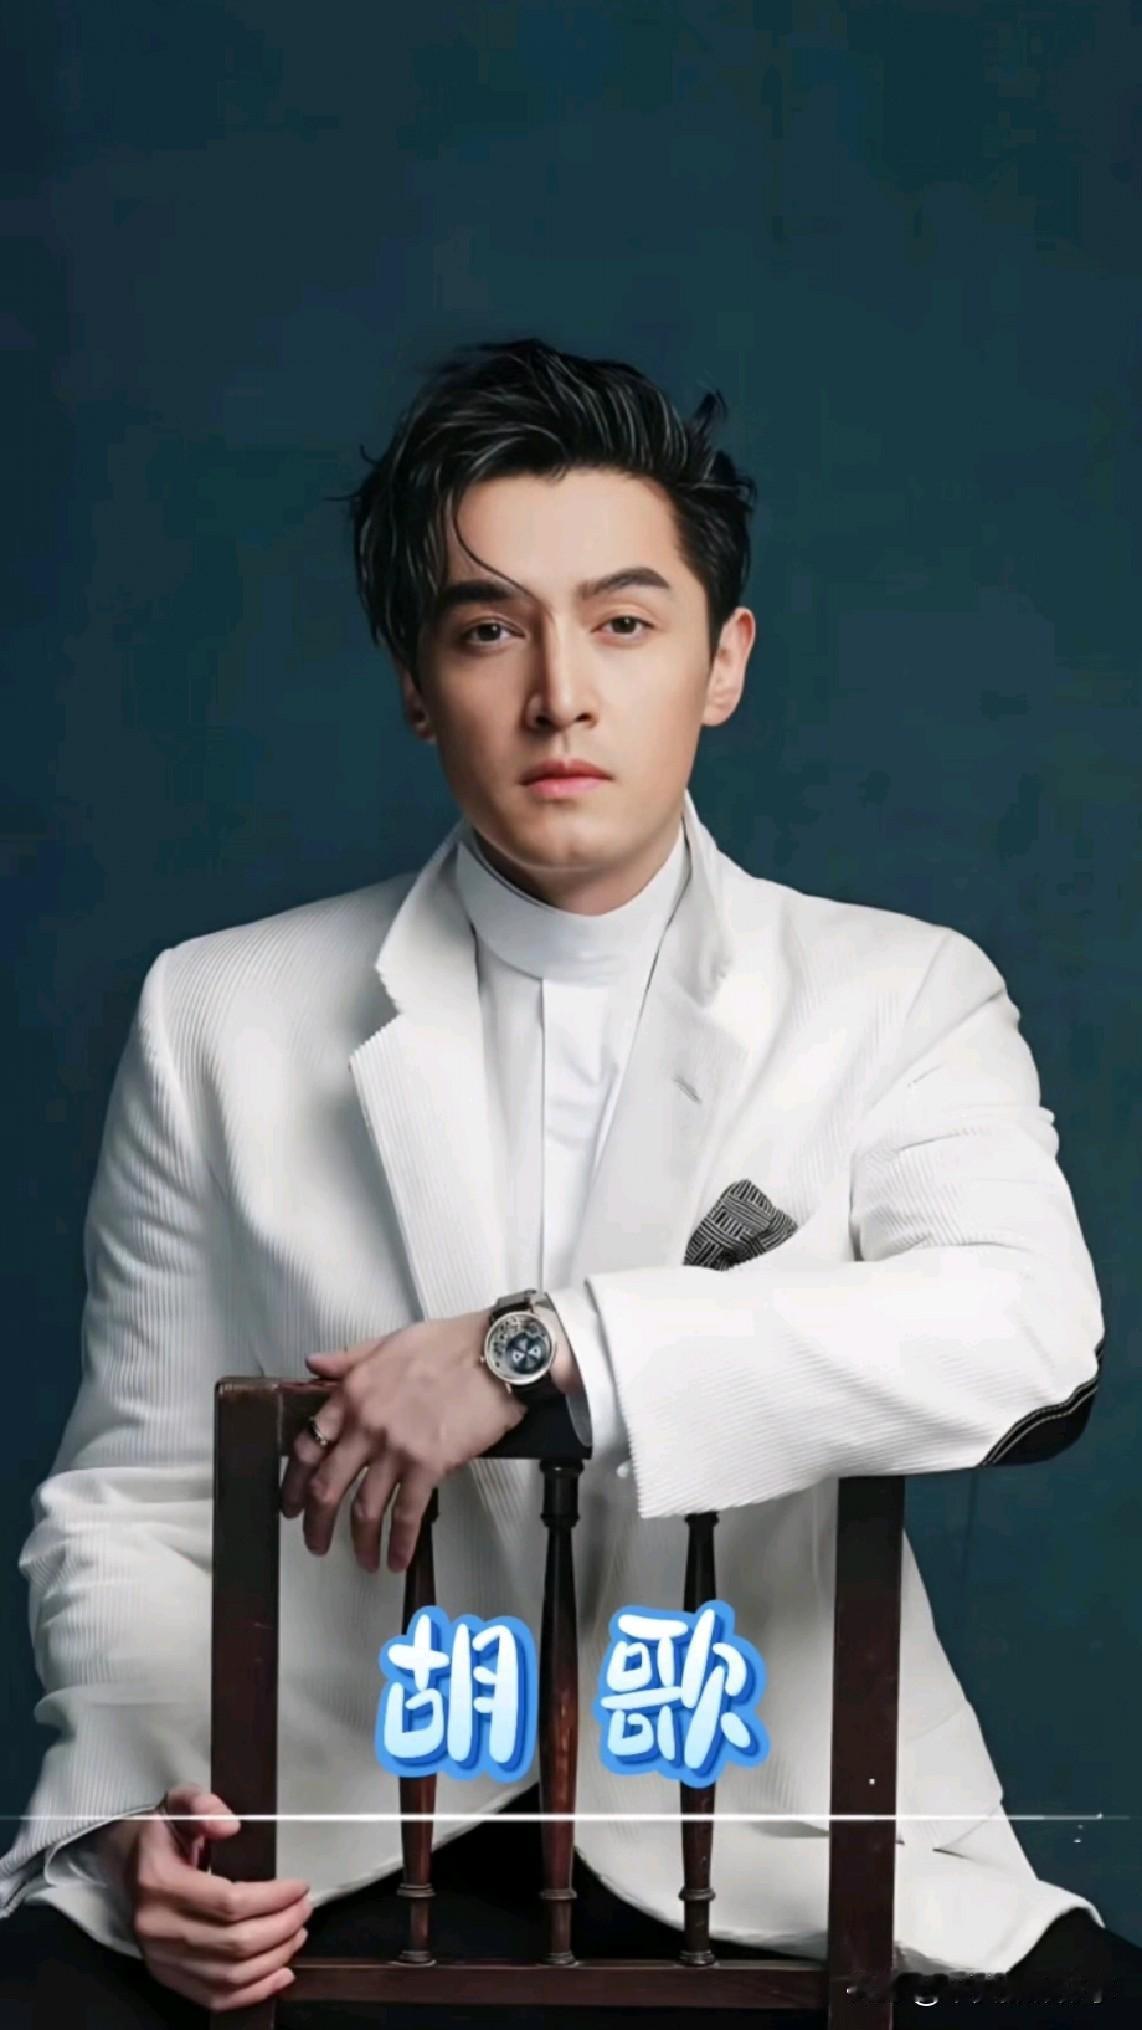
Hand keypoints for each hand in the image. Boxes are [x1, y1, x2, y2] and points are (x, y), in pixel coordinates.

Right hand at [97, 1783, 311, 2013]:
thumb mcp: (179, 1802)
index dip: (272, 1898)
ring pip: (229, 1975)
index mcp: (159, 1883)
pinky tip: (281, 1973)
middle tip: (305, 1908)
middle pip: (233, 1943)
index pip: (228, 1902)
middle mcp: (157, 1928)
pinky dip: (253, 1991)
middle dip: (281, 1927)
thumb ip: (204, 1805)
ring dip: (274, 1958)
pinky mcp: (167, 1977)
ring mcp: (161, 1960)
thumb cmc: (162, 1833)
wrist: (126, 1864)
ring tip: (298, 1933)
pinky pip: (215, 1997)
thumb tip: (231, 1826)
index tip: (300, 1886)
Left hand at [279, 1309, 526, 1574]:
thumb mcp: (389, 1342)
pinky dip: (401, 1542)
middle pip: (328, 1486)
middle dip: (317, 1523)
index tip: (293, 1502)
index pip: (309, 1445)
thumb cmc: (450, 1344)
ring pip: (364, 1508)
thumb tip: (314, 1364)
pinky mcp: (429, 1465)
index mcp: (352, 1394)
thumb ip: (348, 1359)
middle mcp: (366, 1425)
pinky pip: (407, 1513)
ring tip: (363, 1560)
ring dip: (360, 1542)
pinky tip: (398, 1559)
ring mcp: (396, 1448)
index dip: (295, 1482)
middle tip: (316, 1543)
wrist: (495, 1354)